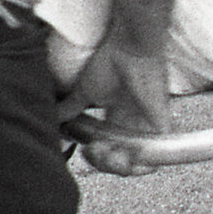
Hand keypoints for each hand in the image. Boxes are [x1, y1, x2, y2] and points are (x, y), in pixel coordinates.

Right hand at [64, 36, 171, 174]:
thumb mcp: (83, 92)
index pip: (109, 151)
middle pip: (122, 161)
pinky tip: (125, 158)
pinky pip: (158, 155)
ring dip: (119, 167)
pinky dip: (142, 164)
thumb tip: (52, 122)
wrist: (130, 46)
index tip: (85, 150)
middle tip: (95, 152)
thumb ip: (68, 109)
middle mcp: (133, 124)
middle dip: (105, 164)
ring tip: (107, 155)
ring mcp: (147, 125)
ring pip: (138, 163)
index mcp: (118, 119)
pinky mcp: (160, 124)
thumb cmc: (111, 61)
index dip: (96, 158)